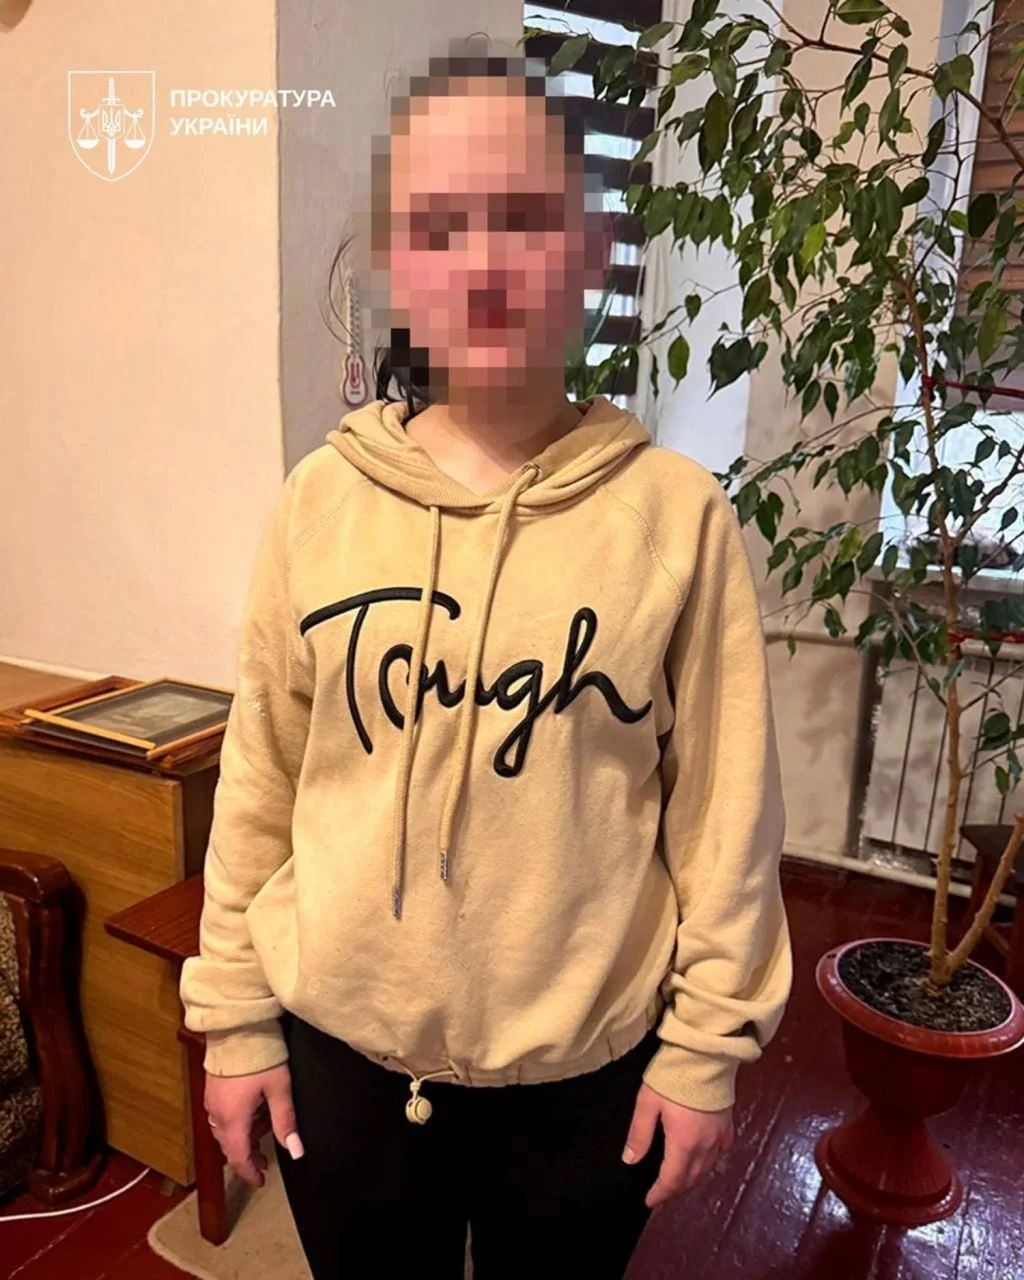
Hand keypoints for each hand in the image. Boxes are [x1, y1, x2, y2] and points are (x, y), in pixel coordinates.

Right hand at [204, 1063, 303, 1186]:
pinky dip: (236, 1122)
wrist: (237, 1025)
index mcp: (232, 1119)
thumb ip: (285, 1121)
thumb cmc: (261, 1056)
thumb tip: (295, 1152)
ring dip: (241, 1138)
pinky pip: (221, 1115)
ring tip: (262, 1133)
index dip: (250, 1172)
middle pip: (229, 1146)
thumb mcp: (279, 1088)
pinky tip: (251, 1112)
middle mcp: (217, 1114)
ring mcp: (211, 1100)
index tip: (261, 1181)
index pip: (238, 1157)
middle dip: (247, 1155)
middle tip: (266, 1160)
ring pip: (224, 1131)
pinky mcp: (211, 1087)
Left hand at [623, 1082, 733, 1208]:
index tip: (649, 1201)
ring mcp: (719, 1137)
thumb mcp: (648, 1102)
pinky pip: (720, 1155)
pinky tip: (701, 1161)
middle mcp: (705, 1146)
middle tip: (660, 1192)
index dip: (660, 1194)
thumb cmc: (672, 1077)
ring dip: (691, 1179)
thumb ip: (639, 1133)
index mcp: (683, 1143)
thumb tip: (630, 1160)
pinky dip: (709, 1164)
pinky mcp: (728, 1126)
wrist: (705, 1056)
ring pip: (706, 1170)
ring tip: (677, 1180)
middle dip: (674, 1189)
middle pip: (690, 1179)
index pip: (672, 1180)